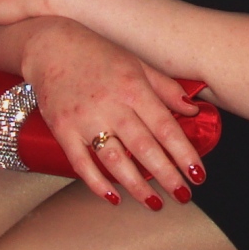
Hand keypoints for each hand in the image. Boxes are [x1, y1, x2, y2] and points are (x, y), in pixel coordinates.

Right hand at [21, 18, 204, 209]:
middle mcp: (110, 104)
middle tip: (183, 195)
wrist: (50, 46)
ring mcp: (84, 119)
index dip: (183, 153)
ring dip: (137, 186)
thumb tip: (193, 110)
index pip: (165, 126)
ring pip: (115, 160)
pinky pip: (81, 163)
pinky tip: (114, 197)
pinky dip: (97, 183)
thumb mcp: (137, 63)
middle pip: (144, 147)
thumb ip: (165, 88)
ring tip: (155, 203)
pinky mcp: (62, 129)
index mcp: (132, 86)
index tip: (198, 174)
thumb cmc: (98, 54)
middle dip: (166, 175)